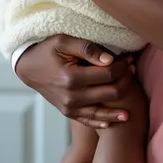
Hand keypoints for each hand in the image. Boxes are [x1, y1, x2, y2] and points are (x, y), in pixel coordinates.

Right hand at [16, 35, 135, 128]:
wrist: (29, 68)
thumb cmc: (47, 50)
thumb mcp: (64, 41)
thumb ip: (87, 48)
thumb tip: (109, 59)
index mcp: (71, 78)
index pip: (108, 74)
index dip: (123, 66)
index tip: (129, 58)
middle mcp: (72, 97)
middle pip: (110, 92)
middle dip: (126, 80)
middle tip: (133, 68)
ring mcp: (70, 108)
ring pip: (103, 111)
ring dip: (120, 103)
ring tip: (132, 91)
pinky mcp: (69, 113)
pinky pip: (90, 120)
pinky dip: (104, 121)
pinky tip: (118, 119)